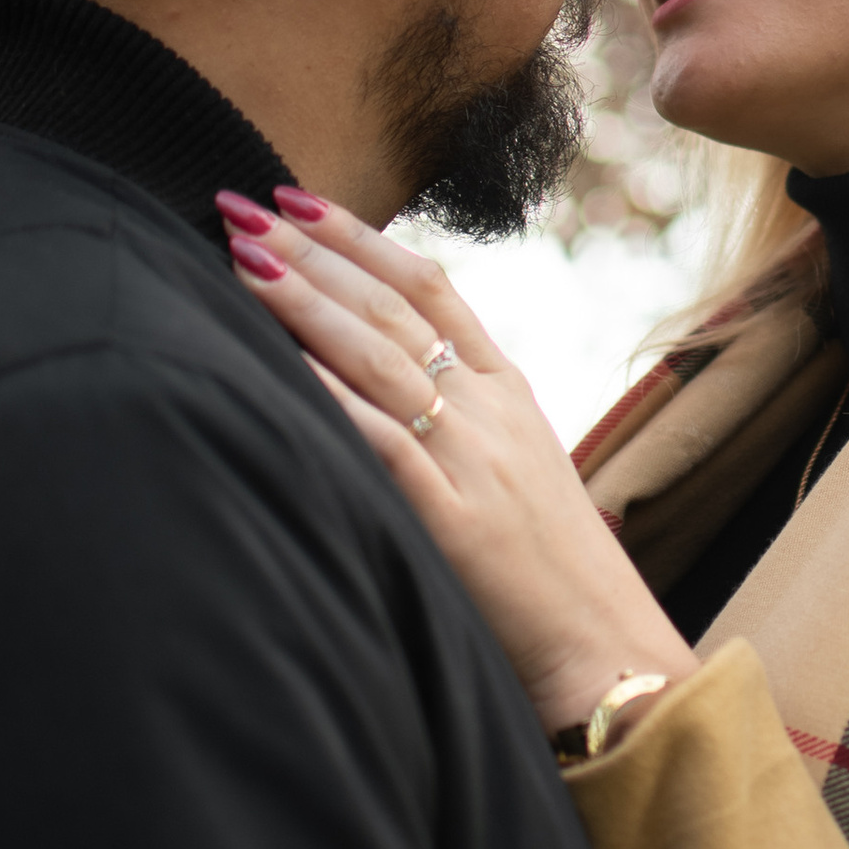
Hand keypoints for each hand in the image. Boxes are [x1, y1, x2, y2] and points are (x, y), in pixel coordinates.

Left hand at [218, 190, 694, 745]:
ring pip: (382, 357)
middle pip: (392, 307)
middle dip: (312, 252)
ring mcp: (474, 460)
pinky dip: (330, 396)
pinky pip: (383, 440)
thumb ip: (465, 424)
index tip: (297, 200)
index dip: (359, 238)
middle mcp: (492, 411)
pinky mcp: (452, 519)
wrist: (608, 648)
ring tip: (244, 259)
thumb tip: (386, 388)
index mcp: (511, 392)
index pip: (431, 286)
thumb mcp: (519, 473)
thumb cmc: (556, 576)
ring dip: (307, 303)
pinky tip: (282, 363)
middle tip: (240, 206)